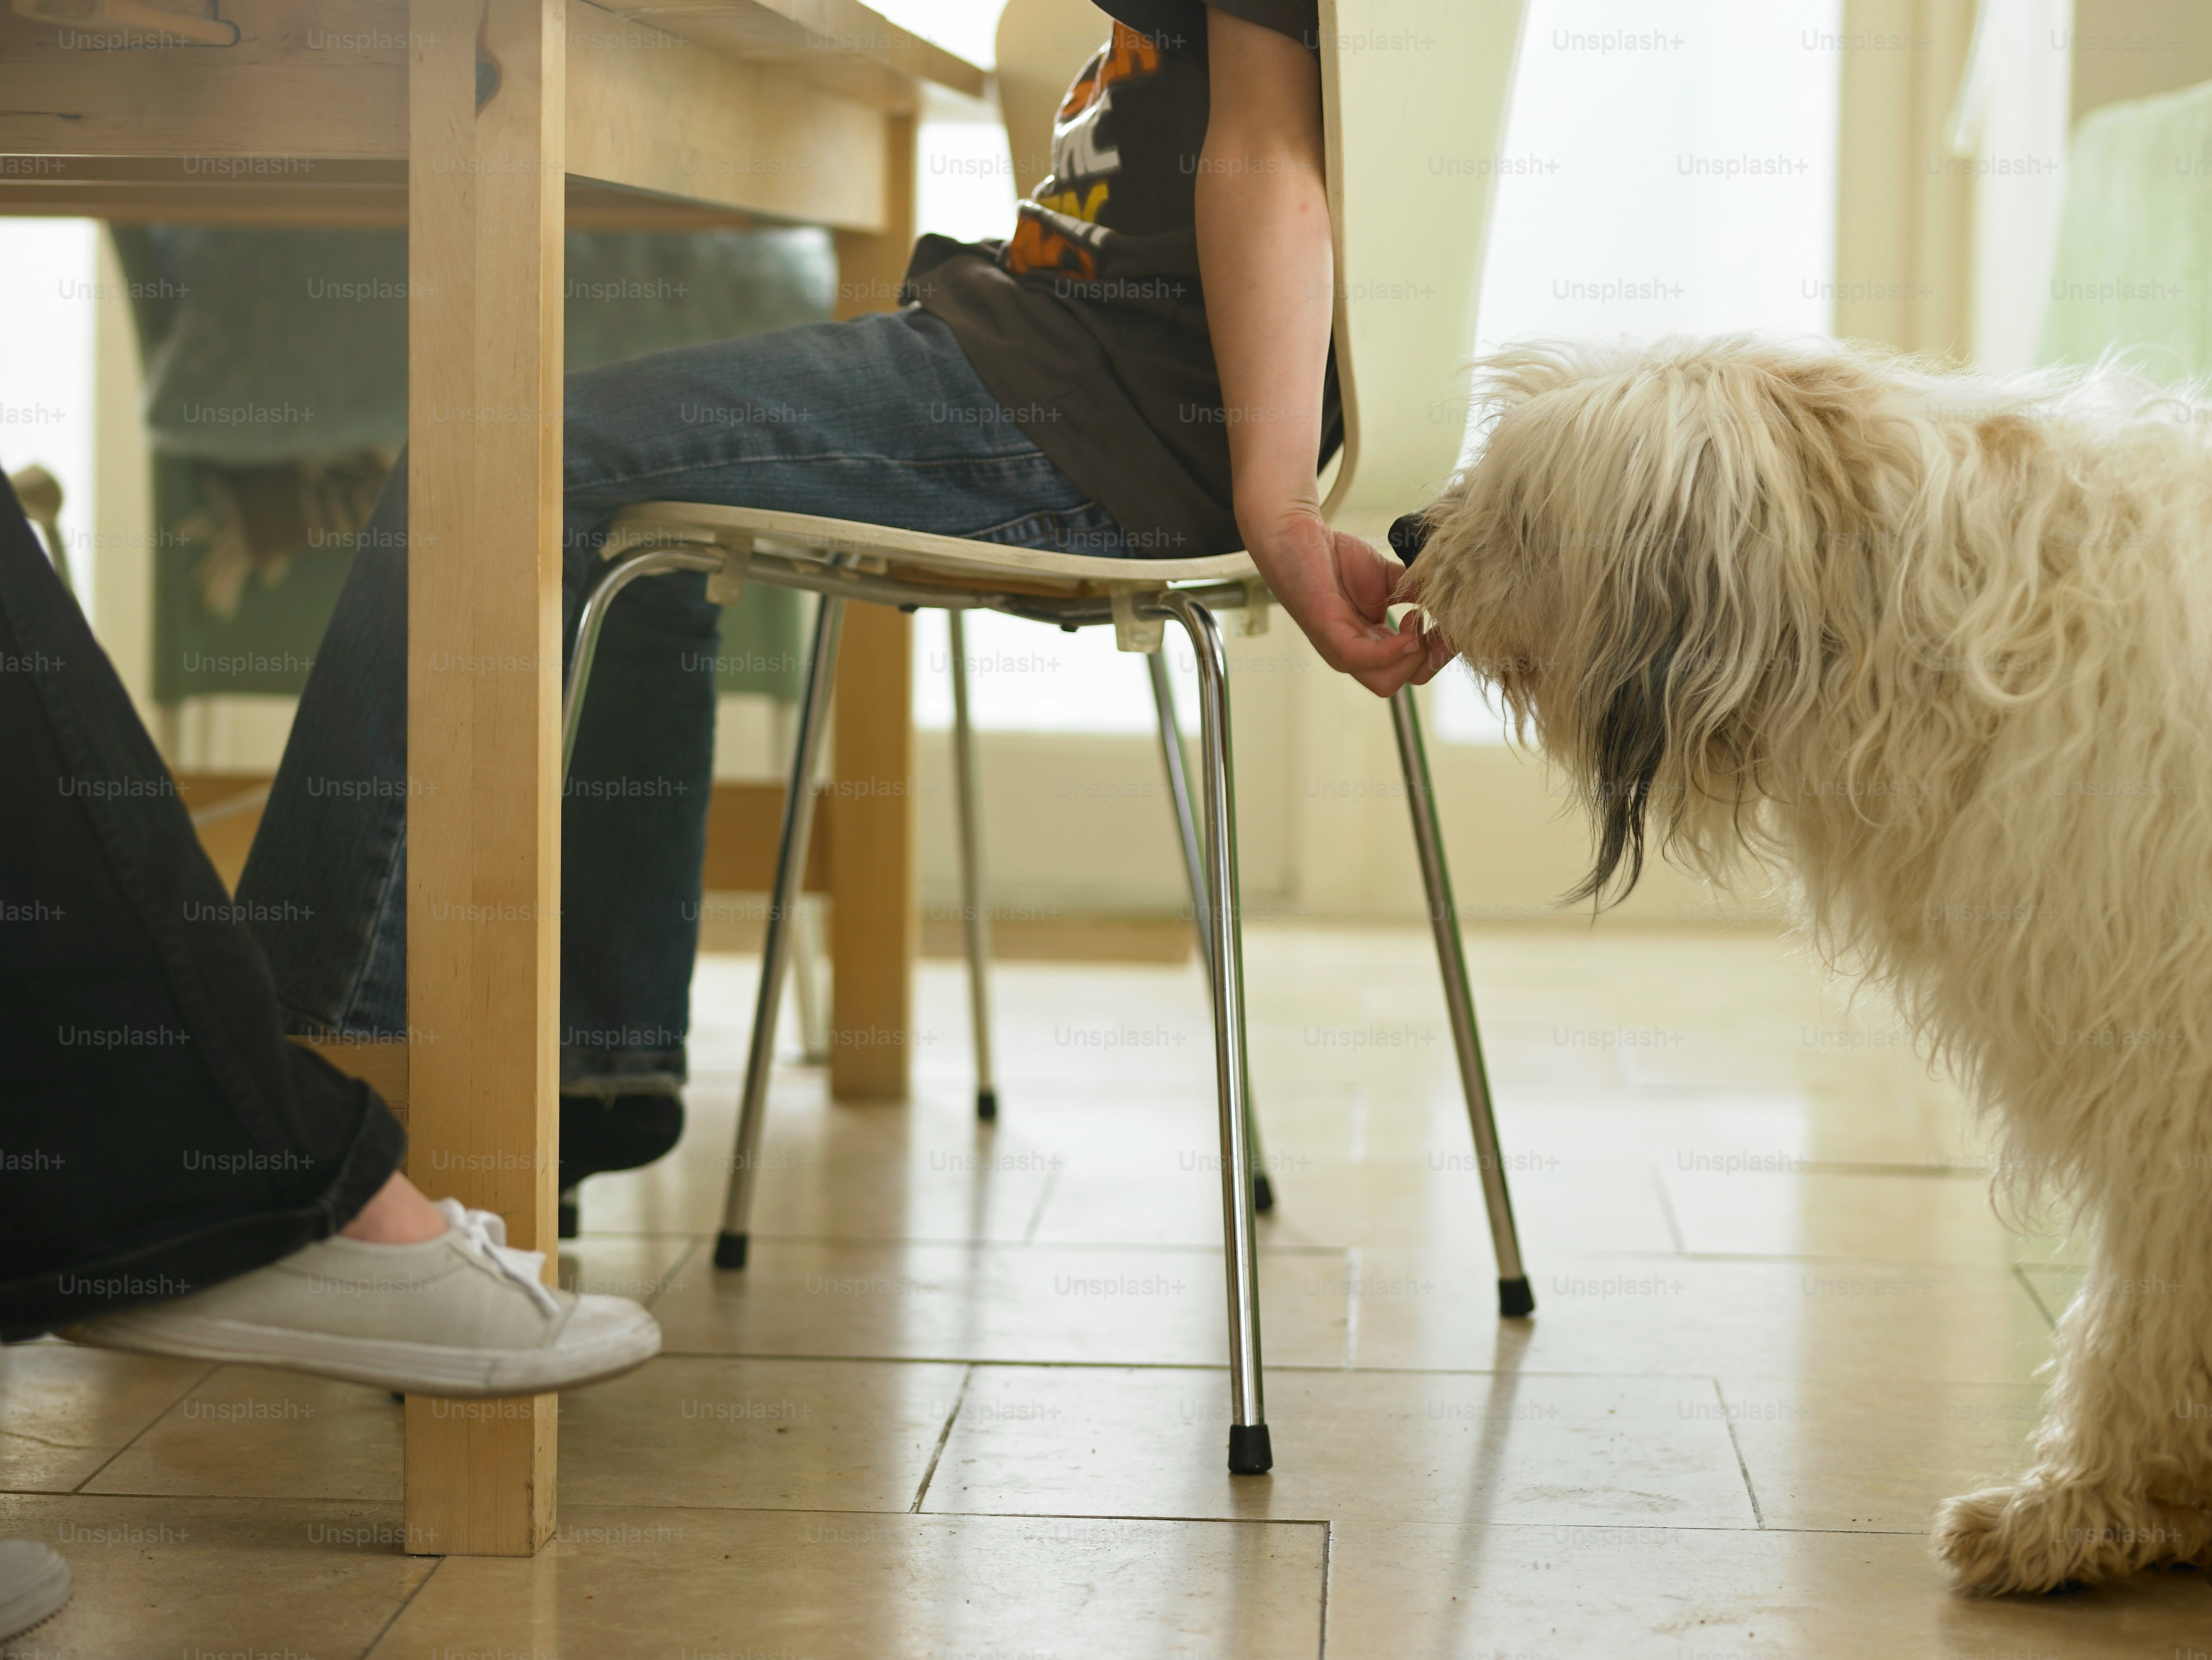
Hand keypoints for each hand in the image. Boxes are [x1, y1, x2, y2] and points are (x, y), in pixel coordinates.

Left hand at [1243, 506, 1454, 695]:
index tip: (1455, 626)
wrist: (1297, 533)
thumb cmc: (1336, 559)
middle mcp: (1355, 653)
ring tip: (1418, 618)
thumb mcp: (1389, 579)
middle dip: (1429, 660)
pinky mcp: (1326, 630)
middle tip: (1438, 625)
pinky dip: (1388, 652)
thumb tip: (1453, 601)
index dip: (1439, 654)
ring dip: (1412, 656)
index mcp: (1372, 644)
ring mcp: (1338, 645)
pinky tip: (1407, 631)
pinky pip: (1358, 657)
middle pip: (1400, 681)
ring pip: (1384, 680)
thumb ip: (1418, 593)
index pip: (1412, 669)